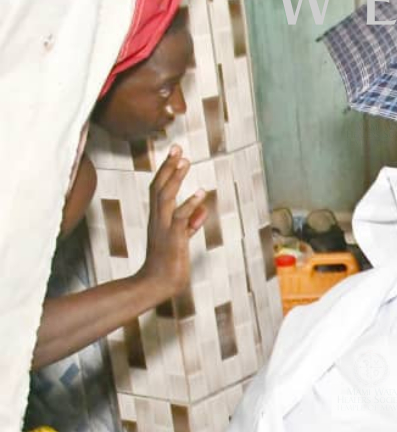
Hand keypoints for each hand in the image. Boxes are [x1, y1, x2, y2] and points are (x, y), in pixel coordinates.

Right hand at [137, 146, 206, 297]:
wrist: (158, 283)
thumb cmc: (169, 262)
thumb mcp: (182, 239)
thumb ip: (191, 223)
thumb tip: (203, 209)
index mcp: (158, 218)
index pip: (158, 188)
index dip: (166, 170)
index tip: (175, 153)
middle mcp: (157, 219)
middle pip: (159, 187)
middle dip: (168, 167)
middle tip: (177, 148)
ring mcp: (163, 228)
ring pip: (165, 197)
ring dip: (175, 179)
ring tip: (186, 162)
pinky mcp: (173, 238)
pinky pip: (181, 217)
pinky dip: (190, 204)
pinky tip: (201, 192)